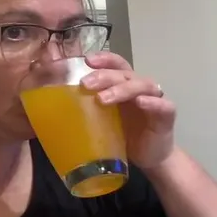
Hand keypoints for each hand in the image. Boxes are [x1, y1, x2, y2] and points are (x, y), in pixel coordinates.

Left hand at [81, 51, 176, 168]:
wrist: (149, 158)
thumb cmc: (122, 136)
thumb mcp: (100, 120)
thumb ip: (85, 108)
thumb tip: (50, 104)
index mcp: (122, 85)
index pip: (115, 64)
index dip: (104, 59)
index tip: (87, 60)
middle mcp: (138, 88)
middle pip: (124, 73)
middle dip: (104, 75)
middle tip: (85, 84)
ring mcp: (154, 100)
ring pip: (141, 85)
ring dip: (122, 89)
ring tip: (103, 99)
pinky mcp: (166, 116)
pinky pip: (163, 105)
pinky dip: (152, 102)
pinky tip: (141, 102)